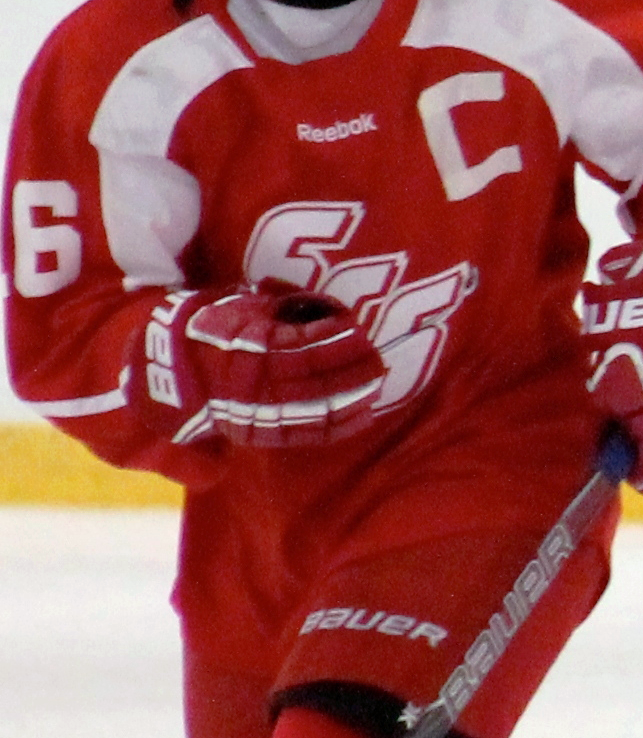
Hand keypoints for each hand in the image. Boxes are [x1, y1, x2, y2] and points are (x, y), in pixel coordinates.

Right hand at [139, 285, 401, 447]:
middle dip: (351, 372)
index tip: (358, 330)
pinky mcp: (259, 432)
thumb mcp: (242, 306)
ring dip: (350, 399)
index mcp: (249, 349)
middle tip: (379, 362)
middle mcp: (255, 383)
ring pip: (314, 410)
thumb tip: (324, 305)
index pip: (302, 346)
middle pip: (314, 381)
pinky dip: (337, 426)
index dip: (334, 340)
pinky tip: (362, 415)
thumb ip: (280, 304)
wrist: (167, 369)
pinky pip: (304, 433)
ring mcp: (257, 411)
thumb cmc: (212, 328)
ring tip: (375, 387)